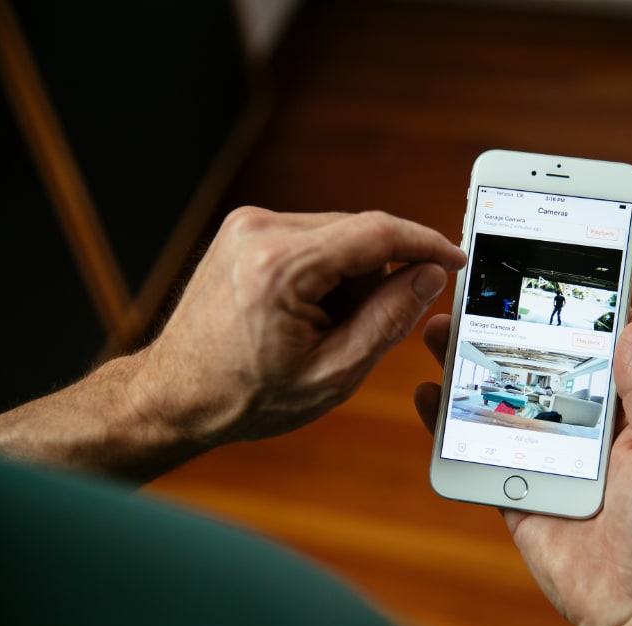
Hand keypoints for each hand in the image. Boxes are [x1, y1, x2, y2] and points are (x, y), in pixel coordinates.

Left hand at [0, 208, 464, 480]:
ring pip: (338, 235)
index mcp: (280, 268)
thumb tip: (429, 276)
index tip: (455, 259)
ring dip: (351, 275)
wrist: (176, 393)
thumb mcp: (334, 373)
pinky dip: (327, 271)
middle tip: (364, 327)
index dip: (426, 244)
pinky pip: (313, 238)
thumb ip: (389, 319)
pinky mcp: (244, 229)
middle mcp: (259, 231)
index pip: (376, 234)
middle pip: (359, 232)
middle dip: (380, 275)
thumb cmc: (246, 394)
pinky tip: (307, 310)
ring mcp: (247, 225)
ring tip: (322, 326)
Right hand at [414, 313, 631, 625]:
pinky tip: (430, 398)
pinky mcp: (516, 492)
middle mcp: (583, 429)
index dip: (566, 313)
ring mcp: (546, 459)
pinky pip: (479, 453)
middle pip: (534, 369)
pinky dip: (451, 427)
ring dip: (469, 368)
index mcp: (625, 413)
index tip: (538, 273)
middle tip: (470, 297)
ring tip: (440, 332)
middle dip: (501, 333)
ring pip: (500, 402)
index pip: (592, 349)